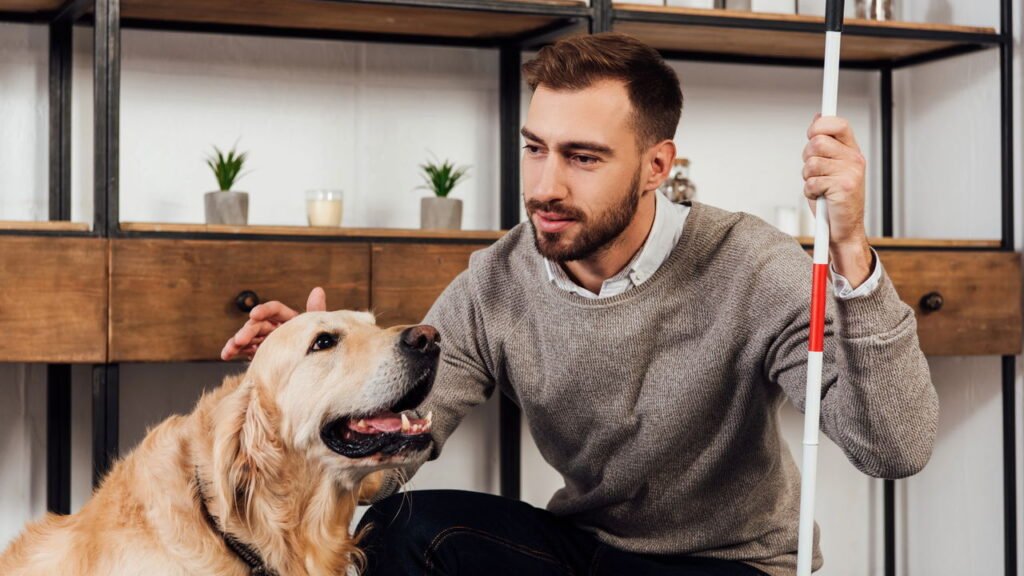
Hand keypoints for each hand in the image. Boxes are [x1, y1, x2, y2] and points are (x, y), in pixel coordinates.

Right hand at [220, 287, 326, 360]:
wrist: (312, 369)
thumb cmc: (319, 344)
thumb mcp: (317, 328)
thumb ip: (316, 310)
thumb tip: (318, 290)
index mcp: (289, 318)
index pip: (274, 309)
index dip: (264, 310)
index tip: (254, 314)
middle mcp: (275, 326)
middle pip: (259, 325)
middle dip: (247, 331)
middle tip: (240, 340)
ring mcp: (265, 339)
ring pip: (248, 336)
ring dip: (236, 342)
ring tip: (229, 350)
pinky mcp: (259, 351)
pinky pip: (244, 349)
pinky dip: (235, 351)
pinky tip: (227, 355)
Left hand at [802, 114, 872, 286]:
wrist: (844, 230)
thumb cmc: (834, 201)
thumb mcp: (829, 168)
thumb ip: (824, 145)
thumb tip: (817, 118)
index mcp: (852, 152)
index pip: (839, 124)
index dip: (820, 124)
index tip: (811, 132)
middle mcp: (854, 160)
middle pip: (817, 142)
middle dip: (807, 158)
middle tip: (814, 173)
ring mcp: (850, 173)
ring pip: (811, 163)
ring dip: (807, 178)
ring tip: (819, 188)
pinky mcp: (843, 187)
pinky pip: (812, 182)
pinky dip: (810, 192)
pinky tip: (821, 198)